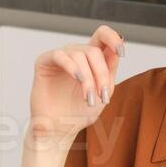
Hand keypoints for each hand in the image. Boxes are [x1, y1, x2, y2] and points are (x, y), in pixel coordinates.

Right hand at [29, 25, 124, 140]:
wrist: (59, 130)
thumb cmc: (80, 112)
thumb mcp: (103, 90)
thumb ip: (110, 69)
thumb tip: (118, 47)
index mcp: (91, 59)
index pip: (102, 36)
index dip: (113, 38)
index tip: (121, 52)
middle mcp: (75, 54)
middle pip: (94, 50)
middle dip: (101, 74)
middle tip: (102, 96)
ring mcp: (60, 57)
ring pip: (79, 55)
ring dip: (88, 78)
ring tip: (88, 98)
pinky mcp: (44, 62)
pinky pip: (59, 55)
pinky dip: (71, 66)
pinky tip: (77, 79)